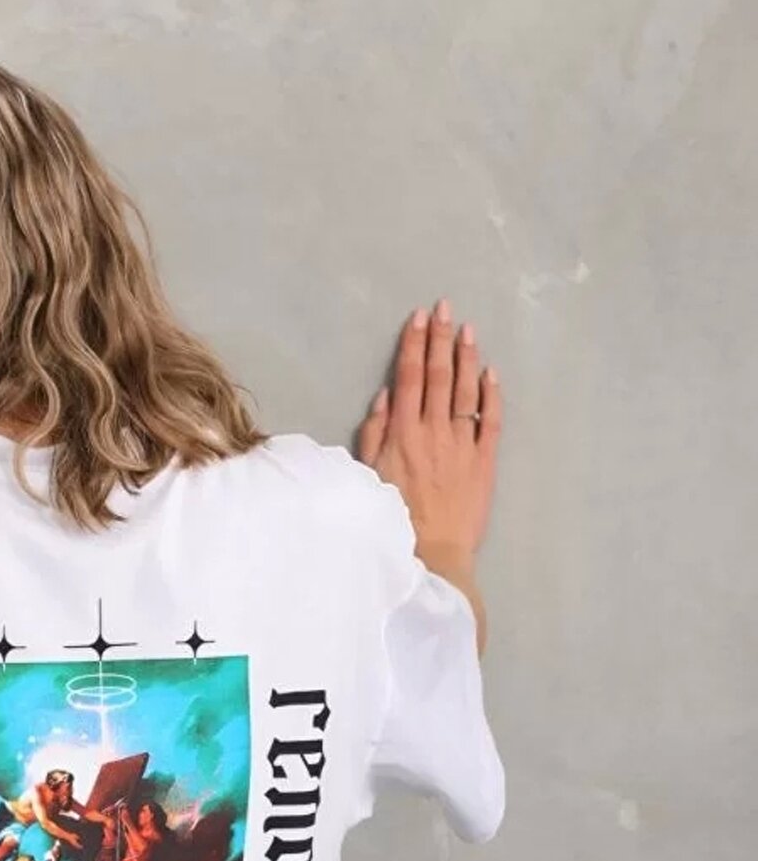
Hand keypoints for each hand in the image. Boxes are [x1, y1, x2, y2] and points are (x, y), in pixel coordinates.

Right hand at [356, 298, 501, 570]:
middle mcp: (434, 430)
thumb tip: (386, 396)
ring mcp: (462, 443)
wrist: (432, 552)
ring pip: (465, 390)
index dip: (414, 345)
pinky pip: (490, 419)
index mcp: (403, 432)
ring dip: (466, 357)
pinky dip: (491, 394)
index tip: (418, 318)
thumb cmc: (394, 518)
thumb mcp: (369, 475)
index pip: (410, 377)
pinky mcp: (485, 460)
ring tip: (467, 330)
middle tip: (444, 308)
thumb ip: (375, 433)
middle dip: (439, 338)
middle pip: (438, 375)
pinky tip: (491, 372)